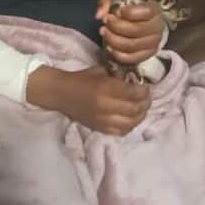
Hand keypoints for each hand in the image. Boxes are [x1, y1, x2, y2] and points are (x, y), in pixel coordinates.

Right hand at [27, 65, 151, 135]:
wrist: (59, 93)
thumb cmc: (79, 79)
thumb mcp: (100, 72)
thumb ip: (118, 77)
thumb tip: (135, 81)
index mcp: (105, 88)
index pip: (134, 93)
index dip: (144, 91)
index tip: (145, 87)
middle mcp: (106, 105)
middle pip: (135, 109)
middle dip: (145, 103)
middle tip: (146, 98)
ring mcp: (103, 119)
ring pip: (132, 123)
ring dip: (140, 116)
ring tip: (140, 109)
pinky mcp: (100, 128)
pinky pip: (122, 131)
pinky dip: (130, 126)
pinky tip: (130, 119)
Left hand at [95, 0, 164, 64]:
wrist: (139, 22)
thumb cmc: (128, 9)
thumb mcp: (118, 0)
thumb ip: (108, 3)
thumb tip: (100, 15)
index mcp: (154, 9)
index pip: (147, 12)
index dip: (129, 12)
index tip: (117, 11)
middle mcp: (157, 27)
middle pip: (136, 30)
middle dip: (115, 26)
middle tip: (106, 21)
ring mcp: (153, 43)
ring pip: (131, 45)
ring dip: (112, 39)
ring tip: (104, 32)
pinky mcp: (146, 55)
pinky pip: (130, 58)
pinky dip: (116, 53)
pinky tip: (109, 46)